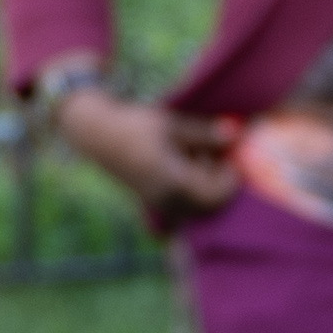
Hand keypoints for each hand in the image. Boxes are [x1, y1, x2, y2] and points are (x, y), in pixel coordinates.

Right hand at [47, 83, 245, 232]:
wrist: (96, 135)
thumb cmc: (133, 125)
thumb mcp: (171, 125)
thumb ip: (204, 134)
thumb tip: (235, 134)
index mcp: (173, 181)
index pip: (216, 195)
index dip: (229, 179)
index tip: (230, 158)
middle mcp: (165, 199)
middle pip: (208, 205)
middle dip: (217, 183)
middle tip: (212, 157)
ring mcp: (156, 204)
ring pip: (195, 207)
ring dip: (203, 187)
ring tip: (194, 158)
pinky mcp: (150, 202)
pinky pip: (180, 207)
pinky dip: (189, 192)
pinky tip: (181, 168)